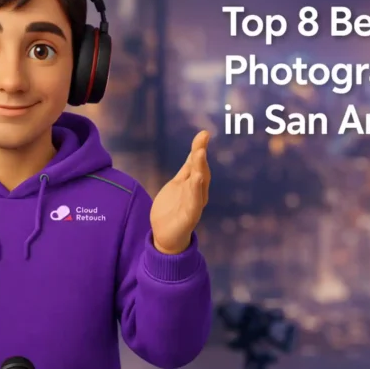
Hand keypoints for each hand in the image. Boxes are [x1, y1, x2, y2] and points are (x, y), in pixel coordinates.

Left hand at [150, 131, 210, 254]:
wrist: (166, 236)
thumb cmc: (172, 209)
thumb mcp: (178, 184)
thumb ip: (187, 169)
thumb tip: (196, 150)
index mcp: (194, 184)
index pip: (196, 163)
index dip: (199, 148)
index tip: (204, 133)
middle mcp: (198, 192)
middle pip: (200, 170)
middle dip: (200, 155)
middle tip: (202, 139)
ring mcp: (195, 204)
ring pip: (198, 183)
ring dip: (200, 168)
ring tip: (200, 153)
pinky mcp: (190, 216)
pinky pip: (194, 201)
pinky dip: (196, 189)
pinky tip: (197, 178)